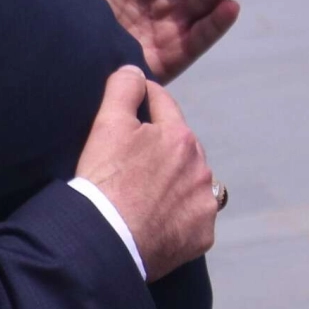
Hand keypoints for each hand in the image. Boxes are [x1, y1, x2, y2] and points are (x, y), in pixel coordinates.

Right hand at [76, 67, 216, 281]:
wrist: (105, 239)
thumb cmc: (103, 180)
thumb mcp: (106, 125)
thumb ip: (123, 88)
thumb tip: (134, 70)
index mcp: (180, 137)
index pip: (164, 105)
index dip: (145, 99)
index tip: (132, 101)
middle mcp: (201, 169)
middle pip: (181, 147)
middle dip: (162, 146)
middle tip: (132, 158)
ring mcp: (204, 205)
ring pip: (191, 183)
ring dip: (176, 182)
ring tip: (146, 192)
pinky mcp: (201, 235)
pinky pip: (193, 217)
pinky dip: (179, 215)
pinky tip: (157, 219)